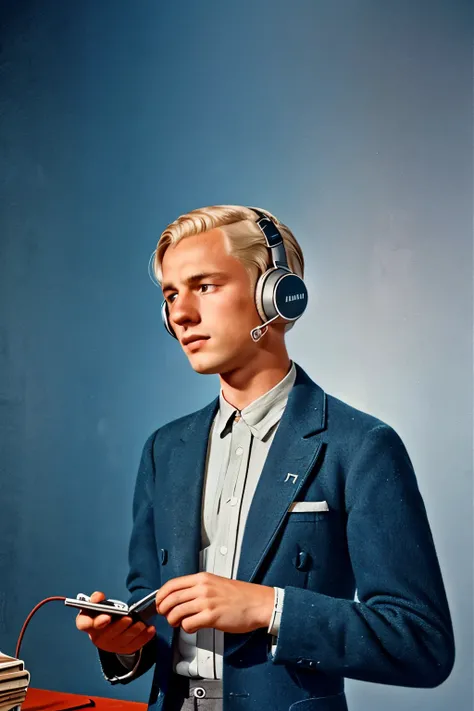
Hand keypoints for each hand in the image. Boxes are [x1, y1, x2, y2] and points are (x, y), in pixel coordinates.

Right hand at [75, 591, 155, 653]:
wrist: (111, 627)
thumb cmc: (103, 612)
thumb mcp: (99, 604)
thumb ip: (97, 599)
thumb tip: (98, 597)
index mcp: (88, 624)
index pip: (84, 624)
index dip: (95, 622)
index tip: (107, 617)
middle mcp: (97, 637)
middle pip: (107, 634)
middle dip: (118, 626)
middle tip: (128, 618)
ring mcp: (110, 645)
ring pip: (122, 640)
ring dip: (132, 632)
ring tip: (141, 624)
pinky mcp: (123, 649)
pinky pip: (134, 645)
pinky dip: (143, 638)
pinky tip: (150, 630)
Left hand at [155, 573, 273, 634]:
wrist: (258, 603)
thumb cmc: (240, 595)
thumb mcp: (216, 583)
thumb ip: (199, 588)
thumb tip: (181, 598)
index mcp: (202, 578)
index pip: (172, 584)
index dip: (161, 595)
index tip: (159, 602)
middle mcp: (202, 588)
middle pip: (171, 598)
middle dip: (163, 609)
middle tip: (165, 615)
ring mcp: (206, 602)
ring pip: (176, 612)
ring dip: (173, 620)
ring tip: (178, 623)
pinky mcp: (212, 617)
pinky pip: (188, 624)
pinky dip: (186, 628)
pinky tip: (192, 627)